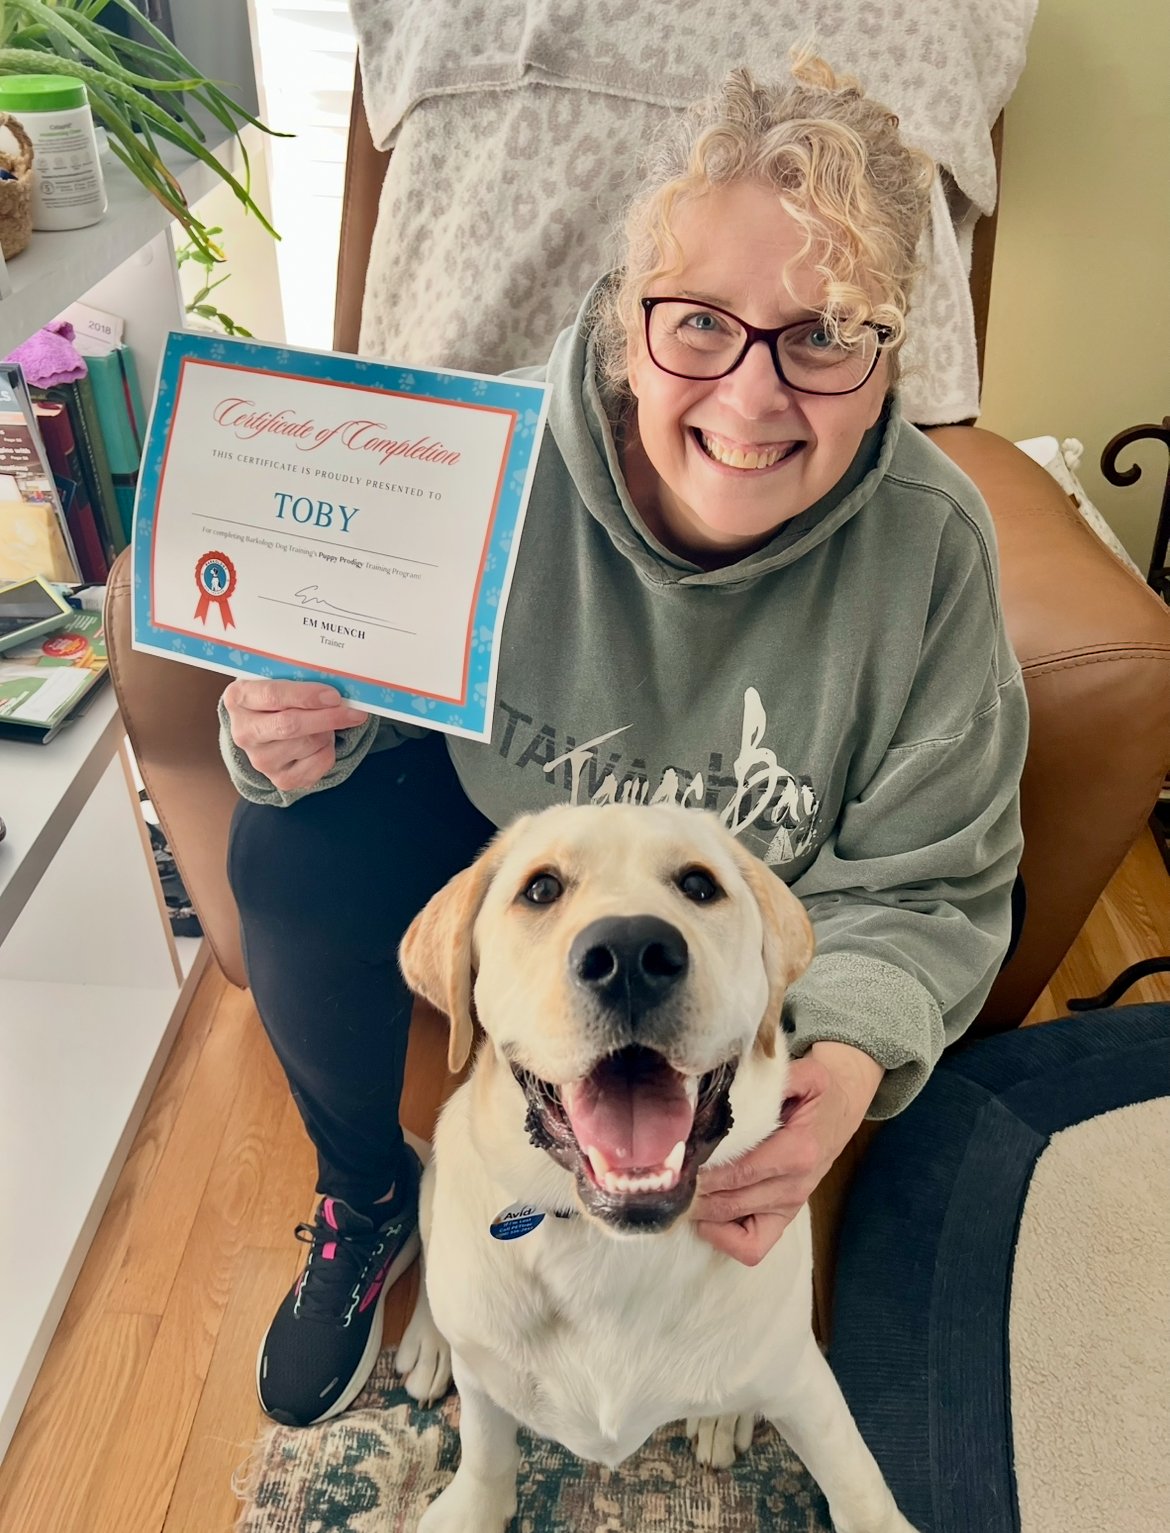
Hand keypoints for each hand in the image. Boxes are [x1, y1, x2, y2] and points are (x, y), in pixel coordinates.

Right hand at [222, 677, 368, 792]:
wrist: (267, 726)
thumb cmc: (279, 696)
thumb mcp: (281, 678)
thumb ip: (301, 677)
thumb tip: (339, 684)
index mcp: (239, 698)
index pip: (273, 696)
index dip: (306, 696)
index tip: (334, 696)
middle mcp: (244, 732)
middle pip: (291, 726)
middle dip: (328, 717)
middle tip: (354, 711)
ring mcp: (260, 760)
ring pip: (309, 744)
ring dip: (327, 731)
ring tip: (324, 723)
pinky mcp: (280, 779)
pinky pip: (318, 764)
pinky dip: (328, 751)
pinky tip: (321, 742)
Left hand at [691, 1042, 883, 1265]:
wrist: (842, 1110)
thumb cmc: (818, 1093)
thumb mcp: (809, 1074)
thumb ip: (781, 1076)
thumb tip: (741, 1081)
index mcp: (799, 1151)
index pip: (741, 1170)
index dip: (705, 1169)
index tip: (677, 1159)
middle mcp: (795, 1185)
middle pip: (731, 1199)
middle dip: (695, 1189)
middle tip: (666, 1175)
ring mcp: (790, 1206)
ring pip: (734, 1221)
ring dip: (701, 1210)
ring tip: (677, 1190)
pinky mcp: (784, 1218)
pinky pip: (752, 1247)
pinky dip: (723, 1239)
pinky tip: (704, 1215)